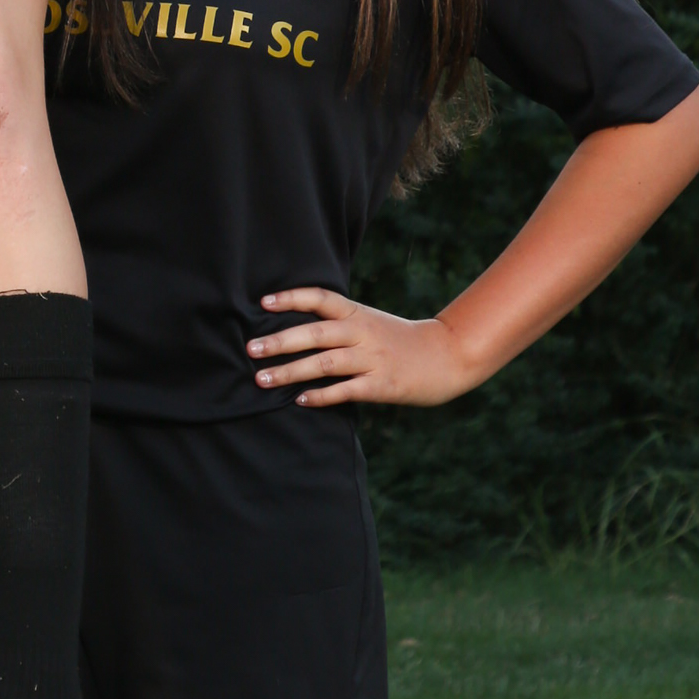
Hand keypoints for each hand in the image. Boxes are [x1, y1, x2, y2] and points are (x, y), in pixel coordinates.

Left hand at [248, 289, 477, 407]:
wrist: (447, 356)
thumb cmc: (399, 340)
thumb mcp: (370, 322)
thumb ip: (339, 324)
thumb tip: (294, 329)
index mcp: (358, 313)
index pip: (320, 298)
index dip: (291, 298)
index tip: (263, 302)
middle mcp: (362, 333)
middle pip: (315, 332)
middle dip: (280, 341)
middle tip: (250, 349)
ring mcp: (372, 359)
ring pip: (325, 363)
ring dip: (291, 371)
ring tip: (262, 379)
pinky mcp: (382, 385)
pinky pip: (346, 390)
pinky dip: (321, 395)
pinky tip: (299, 400)